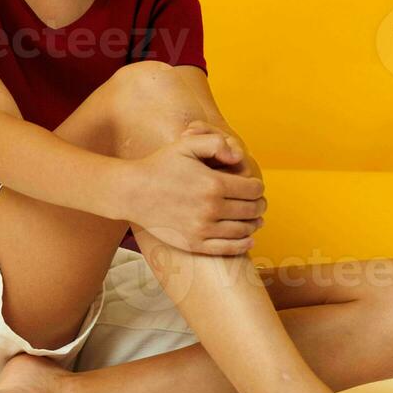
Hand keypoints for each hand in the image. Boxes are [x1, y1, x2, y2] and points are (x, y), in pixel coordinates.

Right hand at [124, 129, 266, 255]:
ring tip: (255, 219)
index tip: (254, 186)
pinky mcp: (194, 244)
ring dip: (254, 224)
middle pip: (251, 210)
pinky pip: (228, 249)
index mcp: (213, 184)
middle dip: (259, 205)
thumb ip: (215, 143)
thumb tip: (239, 156)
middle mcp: (211, 209)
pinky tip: (248, 238)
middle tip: (259, 203)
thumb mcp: (186, 144)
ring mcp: (202, 229)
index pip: (253, 189)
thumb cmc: (161, 165)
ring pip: (243, 230)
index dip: (258, 187)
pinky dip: (243, 244)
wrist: (132, 192)